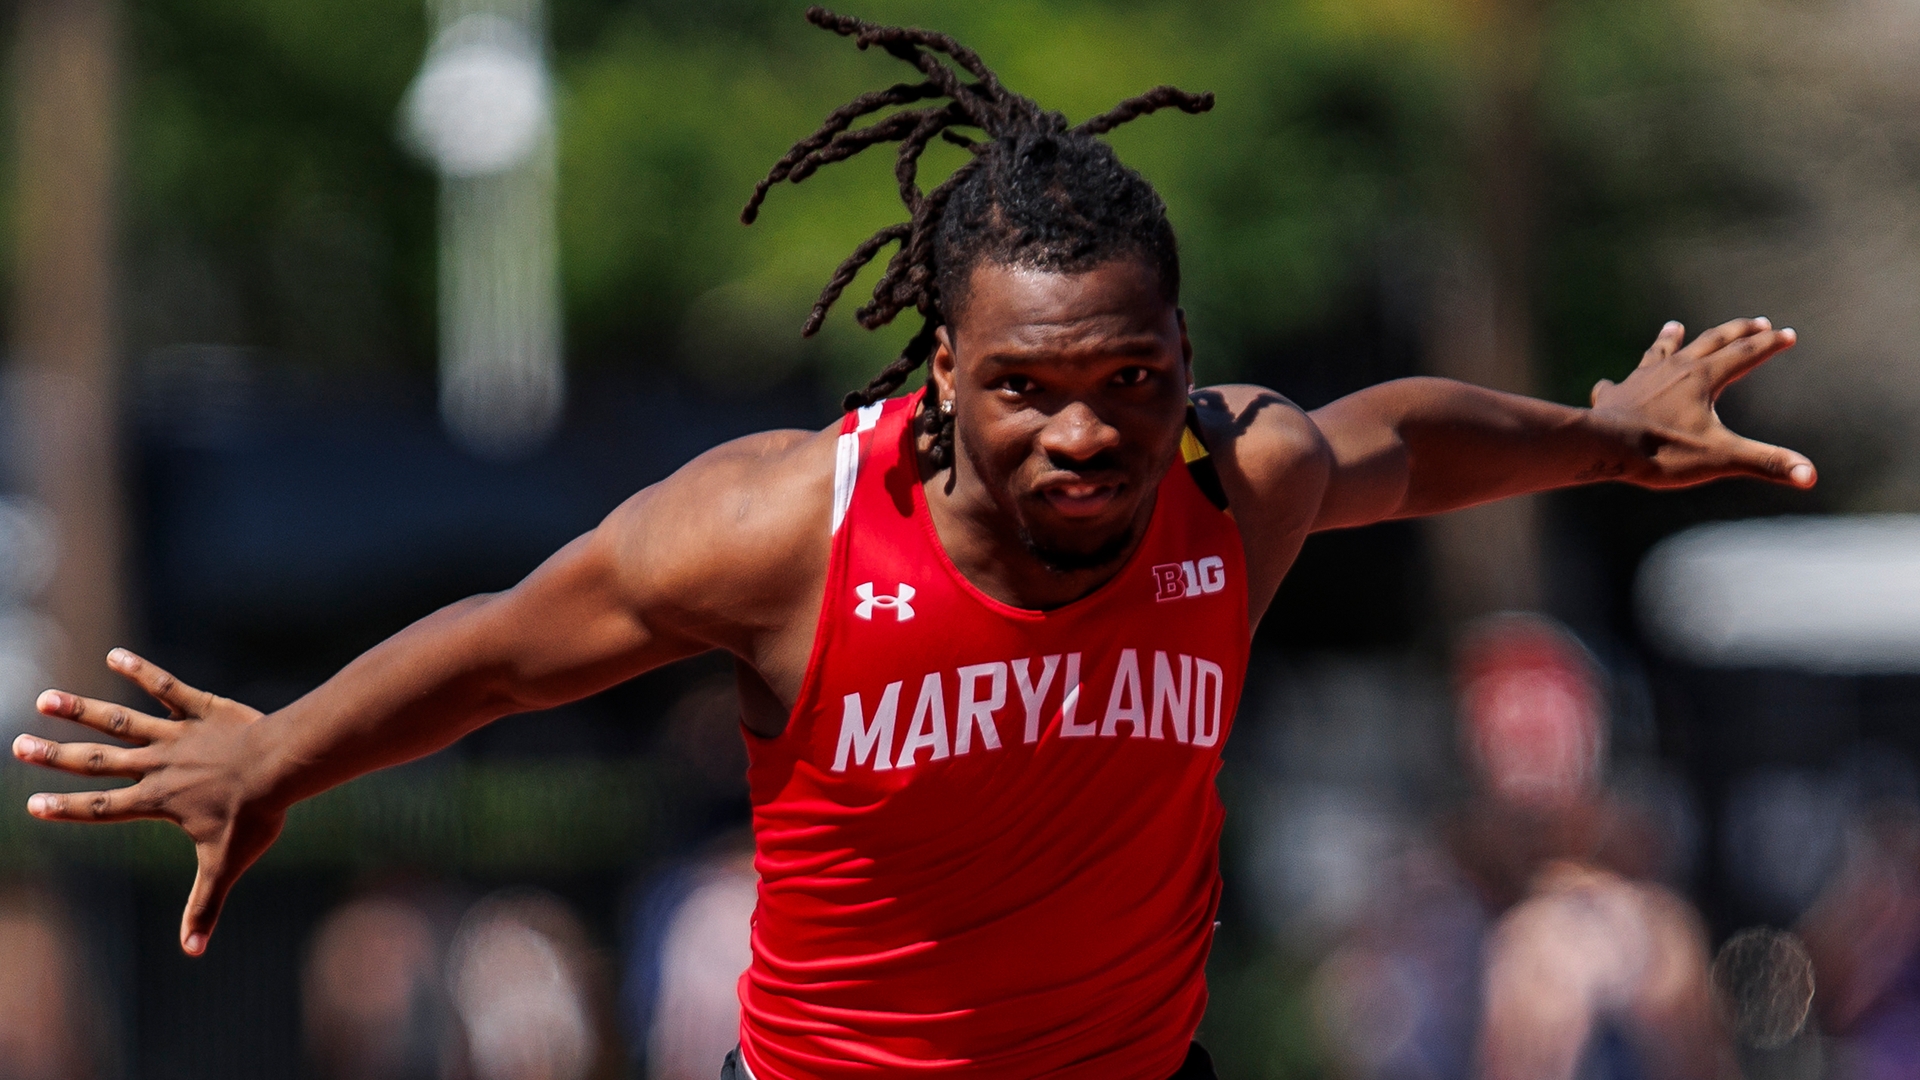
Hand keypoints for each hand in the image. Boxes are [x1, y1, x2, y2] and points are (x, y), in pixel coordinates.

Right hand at [12, 649, 281, 955]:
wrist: (284, 767)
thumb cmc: (257, 815)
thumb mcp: (226, 864)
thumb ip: (205, 906)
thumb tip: (193, 953)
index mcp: (158, 801)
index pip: (101, 808)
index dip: (67, 808)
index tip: (32, 805)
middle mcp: (158, 765)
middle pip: (97, 762)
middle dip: (55, 756)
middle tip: (17, 745)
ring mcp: (177, 735)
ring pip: (119, 721)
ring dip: (82, 710)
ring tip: (46, 698)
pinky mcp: (201, 709)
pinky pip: (166, 687)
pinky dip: (141, 670)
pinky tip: (116, 656)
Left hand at [1590, 317, 1815, 488]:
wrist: (1602, 447)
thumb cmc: (1662, 452)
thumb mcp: (1721, 458)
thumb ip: (1765, 463)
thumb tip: (1810, 476)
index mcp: (1704, 378)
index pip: (1746, 354)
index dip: (1770, 344)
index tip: (1789, 334)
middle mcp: (1674, 369)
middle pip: (1711, 342)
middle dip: (1737, 332)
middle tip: (1757, 322)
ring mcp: (1641, 379)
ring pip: (1660, 352)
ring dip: (1671, 339)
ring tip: (1675, 325)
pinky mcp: (1614, 395)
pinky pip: (1615, 384)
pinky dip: (1617, 382)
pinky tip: (1609, 383)